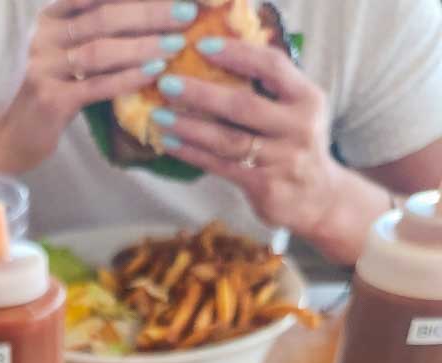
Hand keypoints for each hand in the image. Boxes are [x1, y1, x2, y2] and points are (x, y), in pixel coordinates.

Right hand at [0, 0, 201, 172]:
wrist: (12, 137)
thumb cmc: (50, 93)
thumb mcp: (67, 54)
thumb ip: (96, 31)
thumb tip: (151, 17)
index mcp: (51, 17)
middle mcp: (44, 36)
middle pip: (103, 16)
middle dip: (149, 12)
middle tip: (186, 12)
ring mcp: (44, 67)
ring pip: (101, 50)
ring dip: (143, 46)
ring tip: (176, 44)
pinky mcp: (51, 100)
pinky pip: (95, 86)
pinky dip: (127, 78)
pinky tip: (153, 73)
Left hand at [148, 38, 344, 238]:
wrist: (318, 198)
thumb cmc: (296, 145)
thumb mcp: (297, 111)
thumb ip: (270, 89)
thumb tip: (218, 63)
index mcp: (307, 98)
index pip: (272, 66)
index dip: (237, 54)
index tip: (203, 47)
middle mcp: (298, 127)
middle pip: (243, 106)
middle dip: (201, 94)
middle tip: (167, 84)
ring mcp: (281, 159)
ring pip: (227, 140)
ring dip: (190, 127)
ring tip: (160, 116)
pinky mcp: (264, 186)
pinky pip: (221, 166)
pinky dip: (193, 154)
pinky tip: (172, 144)